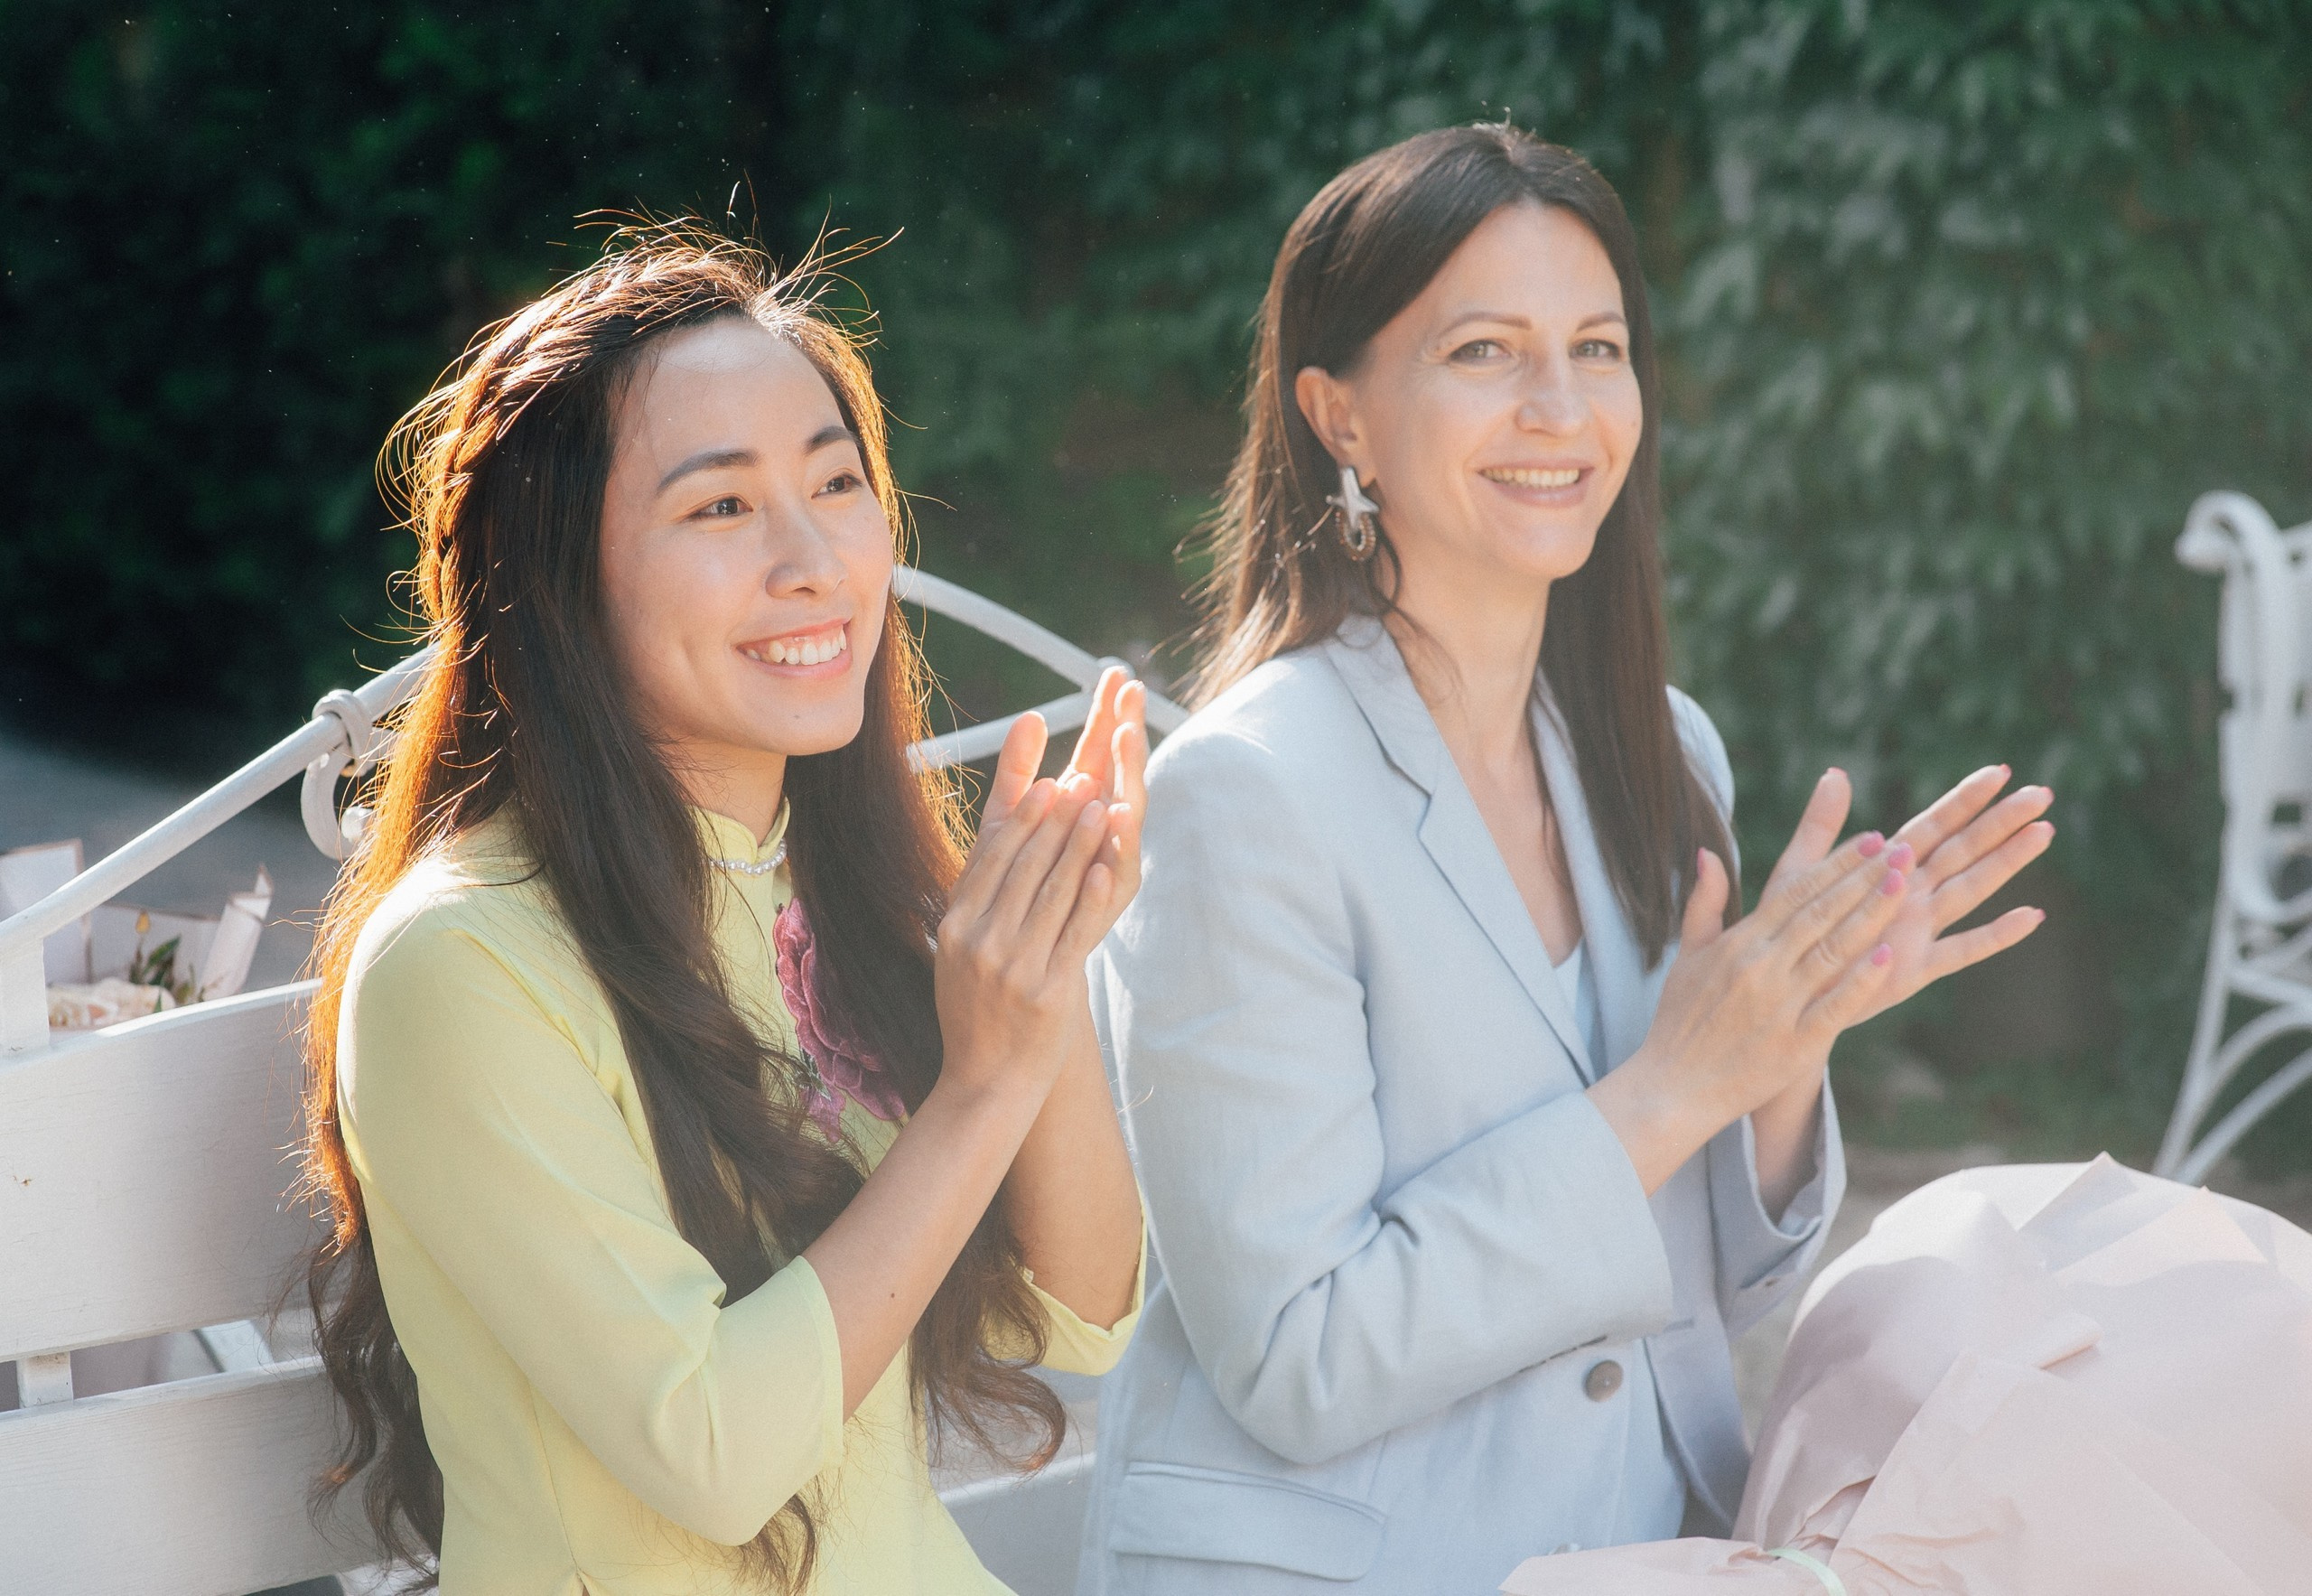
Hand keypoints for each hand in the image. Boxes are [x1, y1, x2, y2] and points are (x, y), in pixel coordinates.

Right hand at [933, 671, 1146, 1105]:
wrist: (985, 1083)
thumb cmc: (977, 1014)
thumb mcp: (961, 953)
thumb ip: (977, 904)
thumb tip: (995, 849)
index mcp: (957, 926)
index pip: (992, 857)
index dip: (1023, 816)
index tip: (1047, 782)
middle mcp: (979, 941)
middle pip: (1024, 865)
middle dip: (1057, 818)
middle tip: (1083, 779)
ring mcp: (1012, 967)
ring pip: (1051, 891)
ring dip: (1079, 844)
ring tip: (1102, 807)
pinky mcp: (1046, 990)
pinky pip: (1073, 933)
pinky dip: (1090, 896)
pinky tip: (1106, 867)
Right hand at [1596, 786, 1918, 1191]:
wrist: (1672, 1087)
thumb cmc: (1679, 1020)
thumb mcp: (1687, 956)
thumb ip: (1704, 903)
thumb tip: (1708, 853)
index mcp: (1739, 943)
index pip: (1797, 892)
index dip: (1837, 863)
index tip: (1872, 839)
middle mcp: (1761, 968)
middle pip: (1822, 913)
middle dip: (1866, 878)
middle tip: (1903, 849)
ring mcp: (1780, 1006)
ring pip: (1833, 951)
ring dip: (1871, 915)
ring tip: (1904, 885)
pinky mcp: (1795, 1044)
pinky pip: (1835, 1006)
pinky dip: (1861, 981)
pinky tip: (1887, 955)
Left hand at [1758, 765, 2052, 1025]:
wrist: (1784, 988)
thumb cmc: (1790, 929)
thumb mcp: (1800, 871)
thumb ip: (1820, 825)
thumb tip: (1836, 771)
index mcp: (1884, 868)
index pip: (1931, 825)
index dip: (1963, 800)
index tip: (1998, 771)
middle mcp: (1909, 894)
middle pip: (1963, 850)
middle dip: (2000, 822)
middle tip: (2041, 794)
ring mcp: (1918, 930)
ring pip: (1972, 888)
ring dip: (2006, 861)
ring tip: (2043, 833)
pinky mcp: (1916, 969)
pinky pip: (1963, 950)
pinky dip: (1996, 935)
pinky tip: (2031, 917)